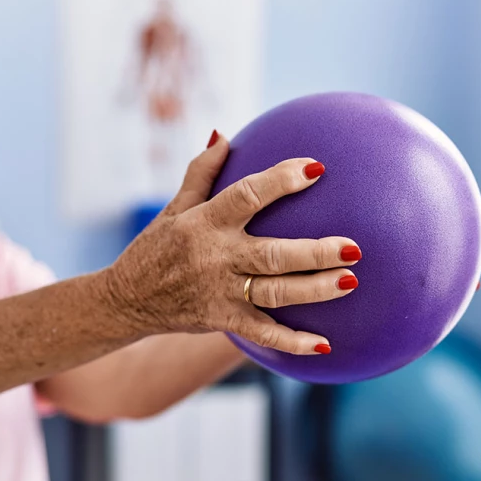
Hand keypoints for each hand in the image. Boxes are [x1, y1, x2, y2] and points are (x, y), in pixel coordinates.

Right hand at [105, 131, 360, 354]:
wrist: (126, 300)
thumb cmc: (155, 247)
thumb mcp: (174, 208)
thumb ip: (201, 172)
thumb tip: (224, 134)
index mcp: (204, 223)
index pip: (247, 196)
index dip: (280, 181)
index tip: (315, 168)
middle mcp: (216, 258)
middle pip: (272, 254)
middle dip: (315, 251)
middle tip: (354, 247)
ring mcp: (220, 292)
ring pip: (274, 292)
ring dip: (314, 289)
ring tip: (352, 282)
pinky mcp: (222, 320)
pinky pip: (261, 333)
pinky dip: (291, 342)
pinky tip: (324, 345)